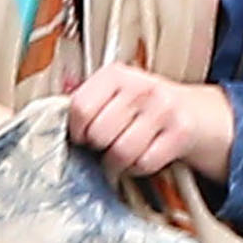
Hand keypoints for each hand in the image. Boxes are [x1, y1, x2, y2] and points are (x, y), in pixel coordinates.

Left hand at [66, 68, 233, 181]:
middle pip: (99, 134)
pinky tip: (142, 156)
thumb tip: (47, 122)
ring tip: (122, 152)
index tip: (82, 136)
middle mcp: (141, 86)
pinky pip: (143, 163)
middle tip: (107, 144)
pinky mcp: (180, 132)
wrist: (196, 112)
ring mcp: (163, 108)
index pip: (79, 108)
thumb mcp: (113, 94)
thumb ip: (85, 103)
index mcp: (115, 74)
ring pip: (120, 152)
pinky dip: (138, 168)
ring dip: (117, 162)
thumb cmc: (141, 107)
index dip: (76, 130)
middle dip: (99, 147)